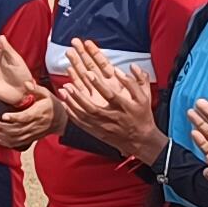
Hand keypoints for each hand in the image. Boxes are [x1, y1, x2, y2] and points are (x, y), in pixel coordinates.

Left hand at [0, 88, 60, 147]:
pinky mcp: (29, 138)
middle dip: (1, 127)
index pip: (25, 118)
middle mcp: (34, 125)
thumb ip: (36, 89)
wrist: (61, 120)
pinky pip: (15, 143)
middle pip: (16, 129)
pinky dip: (4, 141)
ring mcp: (31, 133)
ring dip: (0, 134)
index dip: (14, 118)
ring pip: (14, 138)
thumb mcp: (47, 94)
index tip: (3, 116)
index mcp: (38, 114)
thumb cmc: (52, 105)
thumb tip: (26, 83)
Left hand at [55, 39, 158, 158]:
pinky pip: (82, 124)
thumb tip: (132, 66)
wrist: (140, 140)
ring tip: (62, 91)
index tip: (89, 73)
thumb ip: (139, 81)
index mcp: (125, 107)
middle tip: (67, 85)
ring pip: (85, 116)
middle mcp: (113, 118)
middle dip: (79, 97)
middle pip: (93, 108)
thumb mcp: (145, 97)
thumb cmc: (142, 116)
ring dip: (72, 104)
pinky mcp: (97, 132)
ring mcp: (104, 126)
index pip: (110, 95)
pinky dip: (72, 114)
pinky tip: (64, 104)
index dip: (99, 85)